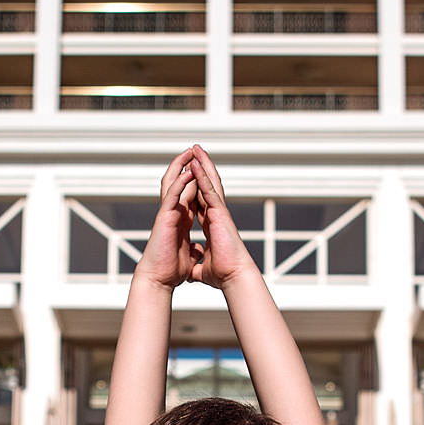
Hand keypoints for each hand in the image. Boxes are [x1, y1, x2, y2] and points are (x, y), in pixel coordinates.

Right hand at [134, 149, 199, 289]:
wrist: (159, 279)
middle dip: (186, 166)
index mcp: (180, 220)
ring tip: (189, 152)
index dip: (194, 181)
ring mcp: (167, 214)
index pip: (187, 194)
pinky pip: (172, 196)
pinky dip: (180, 183)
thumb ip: (193, 249)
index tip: (202, 168)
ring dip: (181, 167)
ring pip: (173, 184)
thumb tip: (200, 250)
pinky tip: (188, 171)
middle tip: (194, 151)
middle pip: (178, 183)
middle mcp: (172, 213)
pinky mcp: (165, 218)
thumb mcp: (188, 255)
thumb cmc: (171, 270)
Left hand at [175, 146, 254, 287]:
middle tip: (195, 151)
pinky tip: (195, 163)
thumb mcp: (202, 268)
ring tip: (196, 148)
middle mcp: (216, 214)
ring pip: (210, 182)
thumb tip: (193, 273)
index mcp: (212, 224)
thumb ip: (198, 265)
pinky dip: (202, 176)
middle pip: (207, 186)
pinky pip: (209, 190)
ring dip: (203, 164)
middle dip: (201, 168)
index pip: (202, 201)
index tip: (190, 176)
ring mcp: (219, 212)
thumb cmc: (223, 274)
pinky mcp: (219, 213)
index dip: (196, 187)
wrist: (233, 277)